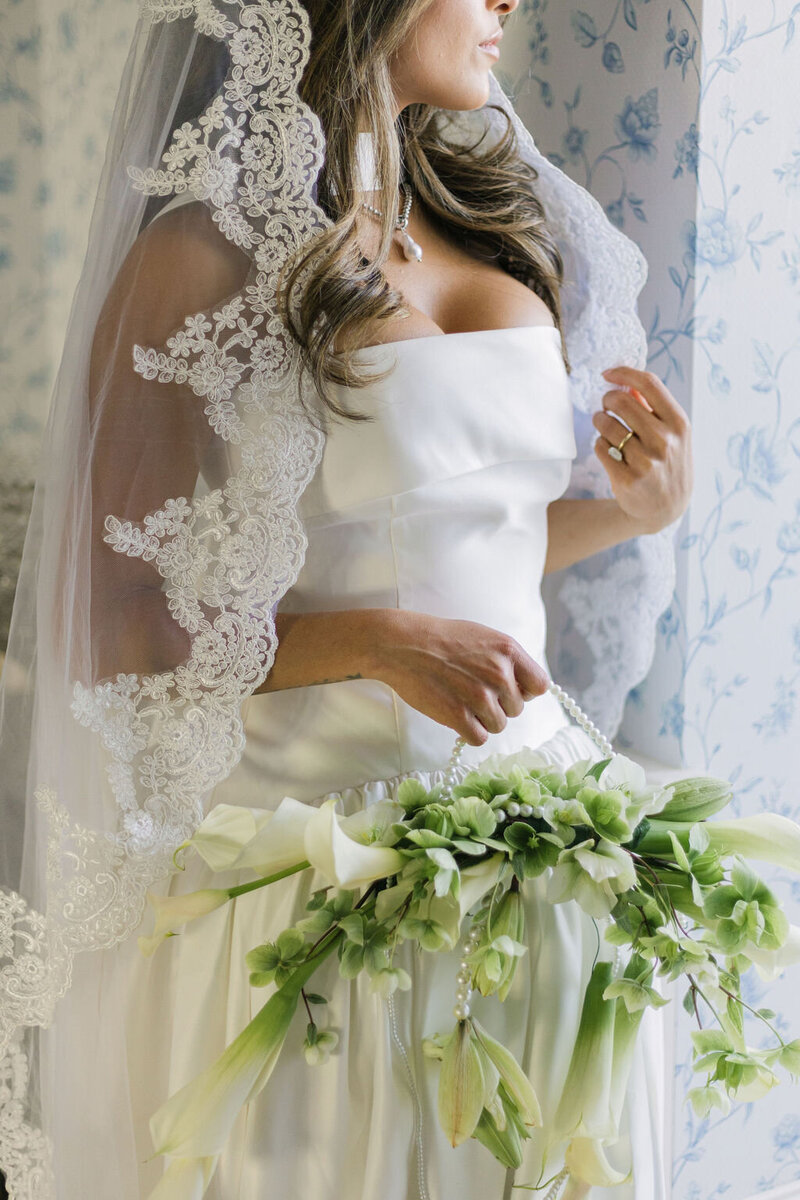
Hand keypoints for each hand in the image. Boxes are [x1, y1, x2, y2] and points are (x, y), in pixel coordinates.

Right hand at [369, 611, 549, 747]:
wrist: (402, 645)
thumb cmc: (441, 640)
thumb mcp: (484, 637)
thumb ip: (507, 660)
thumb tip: (525, 685)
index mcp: (509, 651)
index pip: (540, 685)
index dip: (525, 691)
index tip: (508, 690)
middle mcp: (499, 674)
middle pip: (516, 709)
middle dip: (498, 705)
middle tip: (471, 692)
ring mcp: (479, 696)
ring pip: (498, 725)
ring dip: (481, 719)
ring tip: (460, 700)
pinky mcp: (459, 716)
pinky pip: (479, 738)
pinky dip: (467, 732)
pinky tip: (454, 715)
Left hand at [591, 366, 692, 534]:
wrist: (666, 508)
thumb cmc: (668, 462)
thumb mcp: (673, 434)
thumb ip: (654, 408)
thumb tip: (626, 384)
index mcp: (679, 424)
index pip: (649, 384)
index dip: (624, 373)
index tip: (608, 374)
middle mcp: (665, 441)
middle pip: (621, 402)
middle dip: (607, 400)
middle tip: (606, 406)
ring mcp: (646, 462)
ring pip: (606, 424)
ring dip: (600, 421)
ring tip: (605, 426)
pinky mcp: (627, 479)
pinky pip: (599, 447)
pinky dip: (599, 445)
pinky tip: (608, 450)